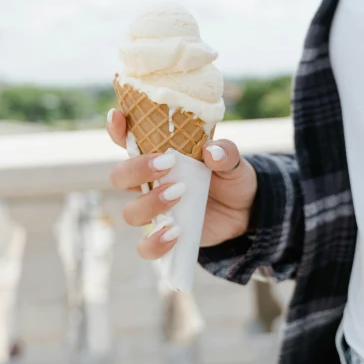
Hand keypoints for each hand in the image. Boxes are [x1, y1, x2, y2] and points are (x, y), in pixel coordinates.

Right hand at [106, 108, 256, 259]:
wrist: (245, 211)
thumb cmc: (230, 177)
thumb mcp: (233, 161)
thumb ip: (225, 152)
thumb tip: (213, 152)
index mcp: (158, 156)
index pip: (128, 140)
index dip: (117, 129)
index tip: (119, 116)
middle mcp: (149, 183)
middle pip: (120, 176)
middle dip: (136, 170)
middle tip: (166, 165)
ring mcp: (154, 211)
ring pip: (130, 212)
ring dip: (150, 204)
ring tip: (179, 194)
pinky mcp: (162, 237)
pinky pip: (145, 247)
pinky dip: (155, 242)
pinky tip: (175, 233)